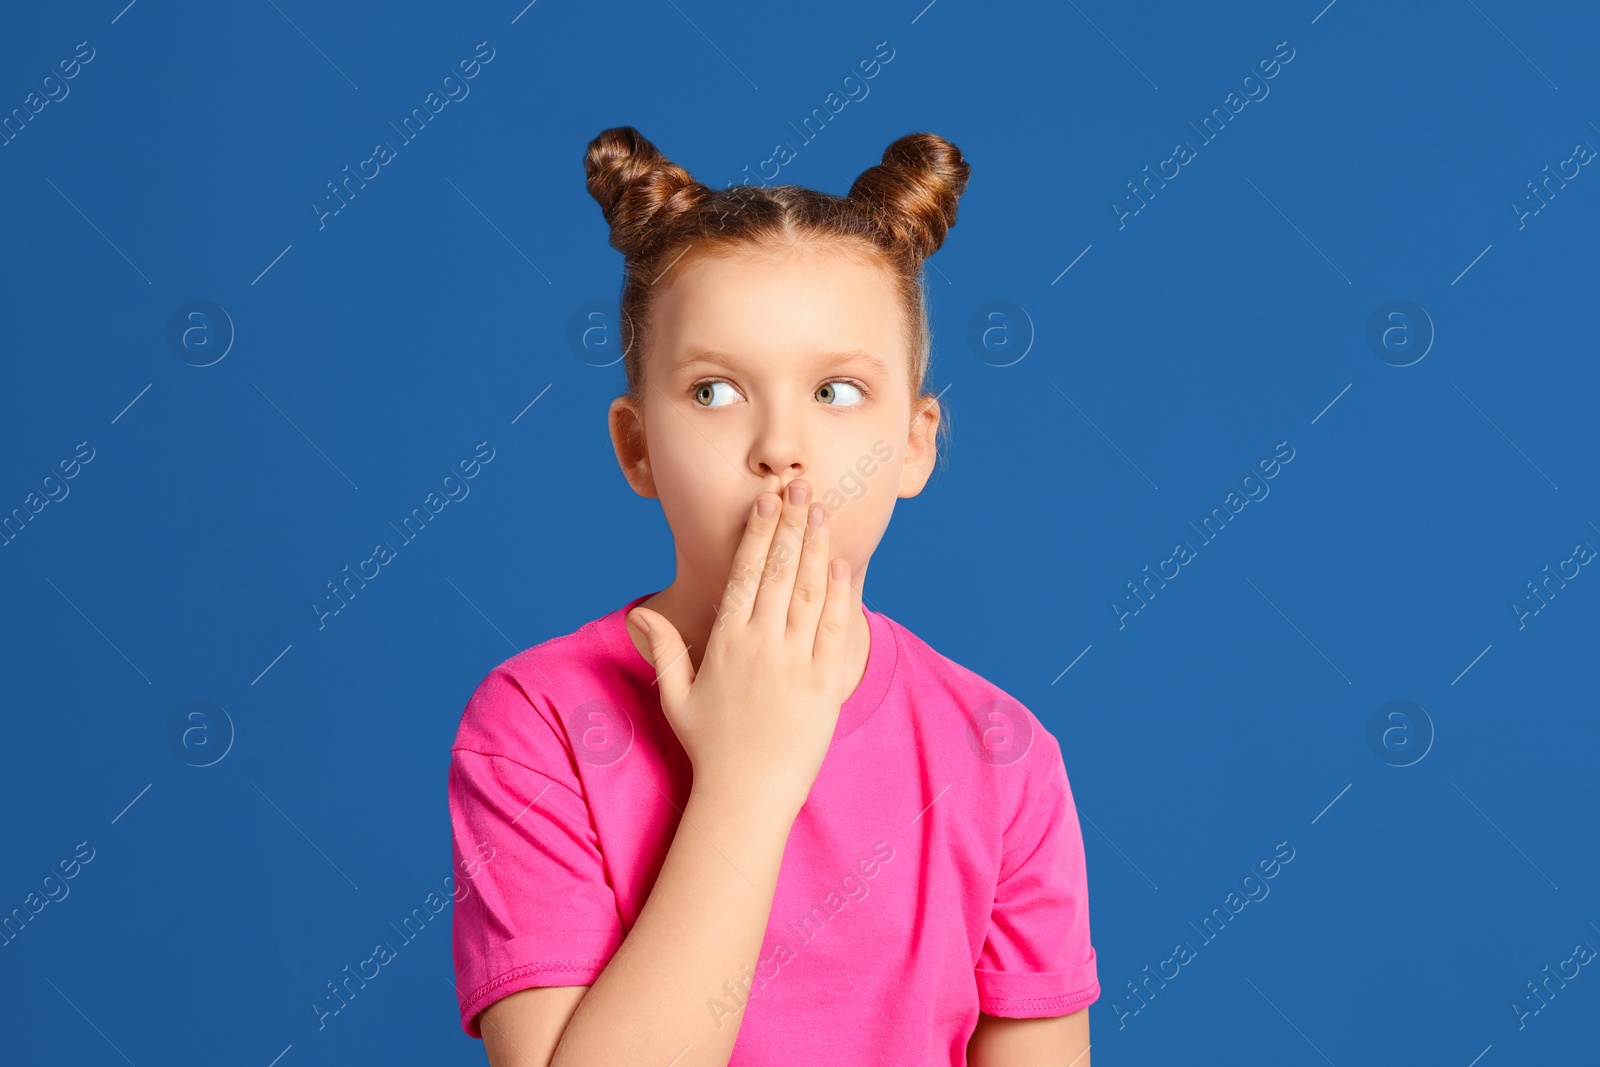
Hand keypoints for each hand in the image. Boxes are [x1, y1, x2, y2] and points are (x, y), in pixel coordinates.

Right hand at [626, 479, 856, 816]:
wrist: (747, 797)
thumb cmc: (709, 749)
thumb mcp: (675, 698)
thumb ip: (663, 650)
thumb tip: (636, 613)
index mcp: (725, 643)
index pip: (744, 575)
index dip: (758, 534)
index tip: (766, 501)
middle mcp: (761, 646)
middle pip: (780, 571)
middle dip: (791, 524)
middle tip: (801, 486)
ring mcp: (795, 663)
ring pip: (809, 591)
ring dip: (816, 546)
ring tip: (822, 511)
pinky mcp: (824, 684)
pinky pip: (834, 629)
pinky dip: (839, 593)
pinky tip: (840, 564)